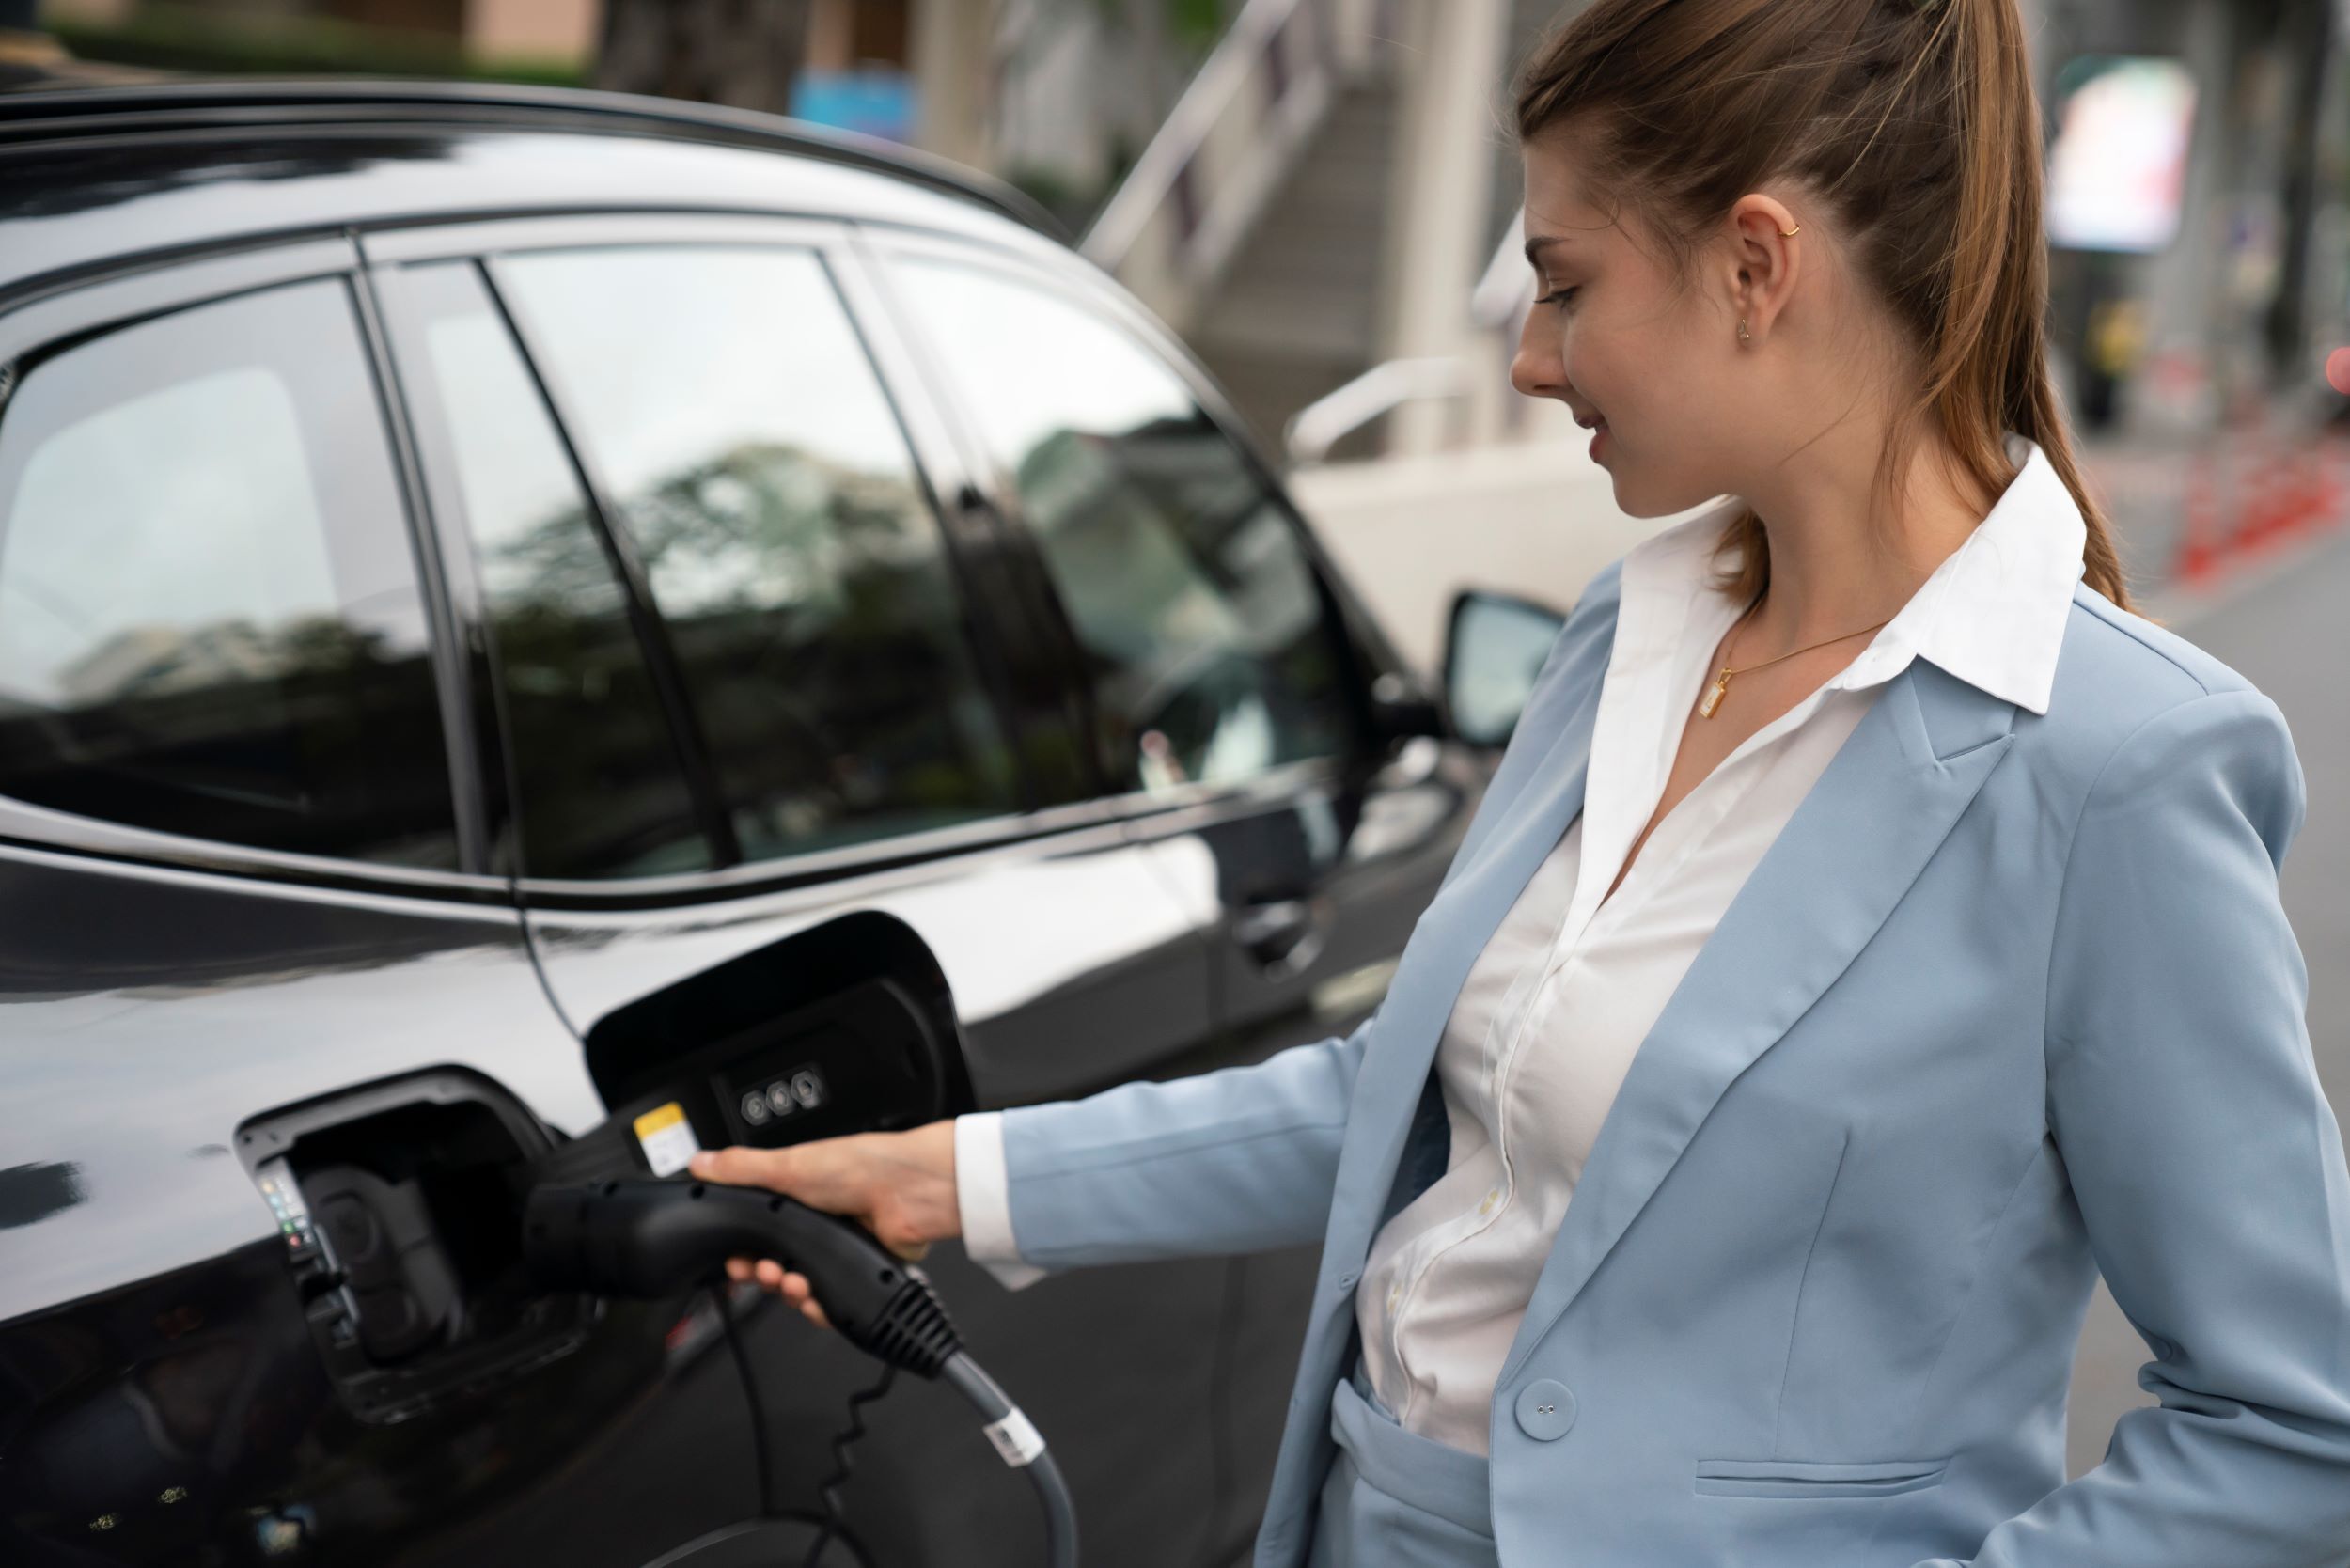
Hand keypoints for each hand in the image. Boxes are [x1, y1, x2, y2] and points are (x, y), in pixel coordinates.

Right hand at [688, 1119, 959, 1332]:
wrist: (908, 1192)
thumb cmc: (859, 1167)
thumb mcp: (789, 1165)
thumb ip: (742, 1170)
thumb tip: (702, 1163)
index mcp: (795, 1198)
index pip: (756, 1234)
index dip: (742, 1252)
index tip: (734, 1261)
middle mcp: (815, 1226)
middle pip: (773, 1266)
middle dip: (762, 1274)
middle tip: (762, 1271)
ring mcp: (836, 1251)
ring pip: (798, 1288)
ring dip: (788, 1291)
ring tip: (791, 1281)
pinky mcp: (857, 1274)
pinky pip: (830, 1303)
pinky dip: (818, 1307)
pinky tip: (814, 1298)